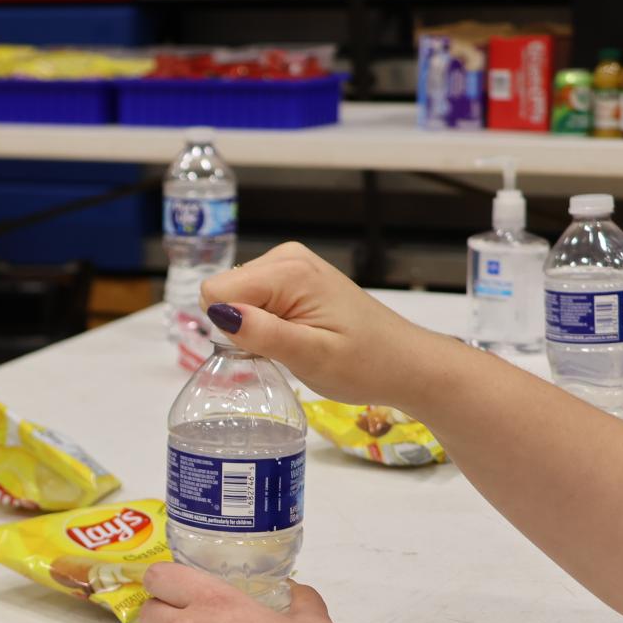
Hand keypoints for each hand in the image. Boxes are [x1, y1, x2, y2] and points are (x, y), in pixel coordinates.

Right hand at [199, 242, 457, 410]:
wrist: (407, 363)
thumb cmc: (365, 365)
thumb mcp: (312, 357)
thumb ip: (263, 334)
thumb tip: (219, 313)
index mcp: (288, 270)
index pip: (215, 292)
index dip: (232, 327)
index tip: (266, 346)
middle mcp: (286, 257)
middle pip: (225, 291)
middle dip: (243, 326)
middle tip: (286, 348)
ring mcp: (291, 264)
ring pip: (236, 296)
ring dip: (256, 326)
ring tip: (296, 342)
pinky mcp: (295, 277)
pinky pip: (254, 298)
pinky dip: (266, 322)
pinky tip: (297, 335)